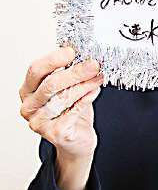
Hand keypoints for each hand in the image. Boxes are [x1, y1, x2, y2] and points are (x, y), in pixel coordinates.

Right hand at [19, 46, 103, 161]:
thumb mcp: (67, 87)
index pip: (36, 70)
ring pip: (63, 98)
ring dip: (84, 85)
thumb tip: (81, 50)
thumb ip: (68, 71)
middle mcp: (29, 106)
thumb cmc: (71, 111)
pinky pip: (73, 112)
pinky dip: (86, 99)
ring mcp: (39, 121)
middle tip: (93, 64)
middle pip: (50, 84)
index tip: (72, 51)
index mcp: (28, 90)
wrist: (78, 140)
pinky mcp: (54, 133)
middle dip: (75, 72)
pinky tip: (94, 91)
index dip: (53, 59)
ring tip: (98, 76)